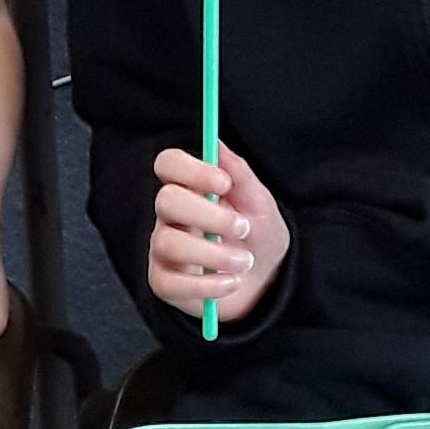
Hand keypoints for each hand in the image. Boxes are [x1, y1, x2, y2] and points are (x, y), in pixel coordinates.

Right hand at [149, 142, 287, 324]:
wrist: (266, 282)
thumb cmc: (259, 237)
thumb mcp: (259, 204)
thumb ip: (239, 174)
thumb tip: (216, 142)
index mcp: (189, 189)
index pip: (168, 164)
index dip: (191, 169)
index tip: (223, 183)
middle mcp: (170, 216)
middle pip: (165, 200)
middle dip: (208, 215)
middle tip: (243, 228)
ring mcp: (163, 249)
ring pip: (168, 243)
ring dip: (214, 254)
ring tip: (244, 263)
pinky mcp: (164, 283)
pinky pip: (170, 283)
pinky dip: (206, 286)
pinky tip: (231, 283)